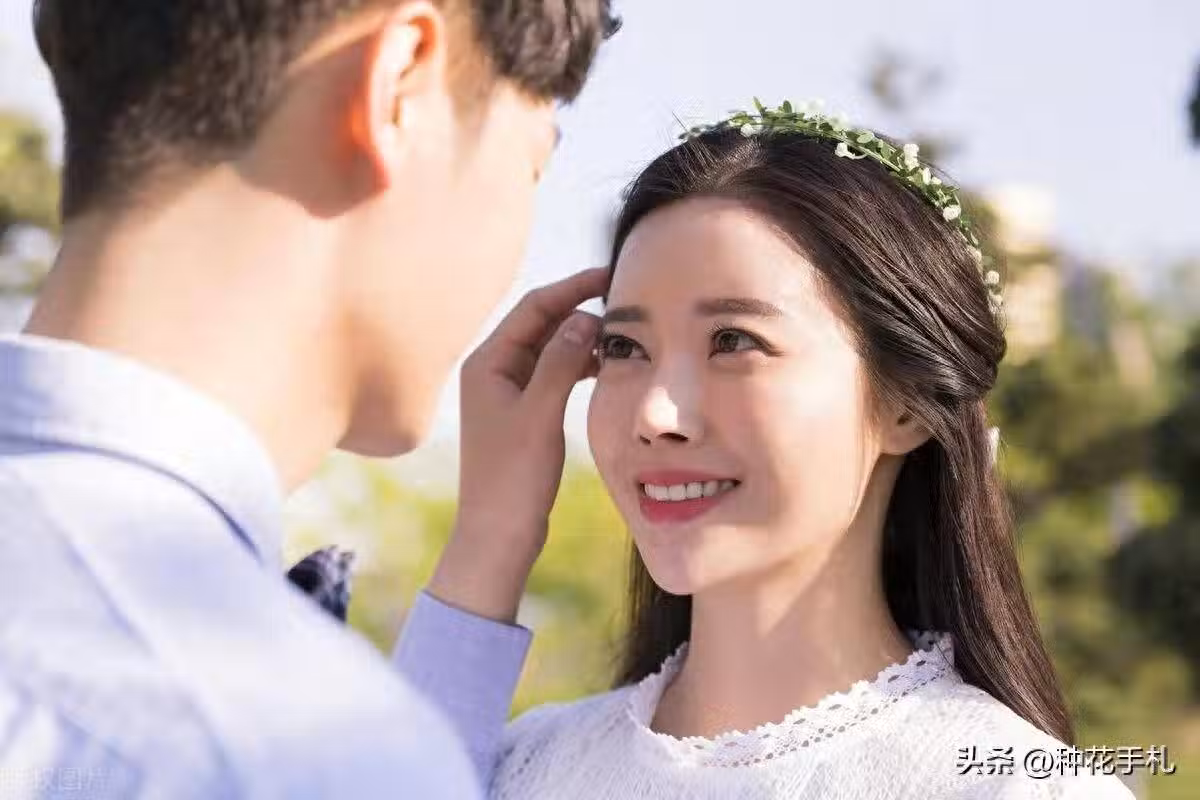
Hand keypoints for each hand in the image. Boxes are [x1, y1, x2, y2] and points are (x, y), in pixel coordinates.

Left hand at [428, 268, 607, 621]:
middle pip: (541, 323)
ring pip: (549, 349)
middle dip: (579, 308)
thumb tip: (584, 318)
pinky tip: (605, 367)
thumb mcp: (540, 415)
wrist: (497, 533)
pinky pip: (553, 374)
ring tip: (621, 333)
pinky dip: (578, 365)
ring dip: (581, 338)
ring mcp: (506, 392)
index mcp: (487, 363)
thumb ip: (561, 364)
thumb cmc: (512, 477)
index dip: (572, 287)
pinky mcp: (522, 413)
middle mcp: (492, 370)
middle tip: (624, 298)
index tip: (611, 274)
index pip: (534, 308)